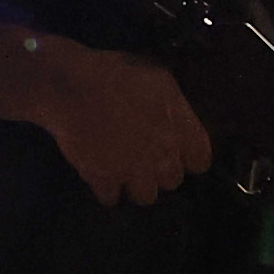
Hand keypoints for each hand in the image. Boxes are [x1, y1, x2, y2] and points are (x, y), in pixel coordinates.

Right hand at [38, 45, 212, 205]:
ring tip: (127, 169)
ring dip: (138, 184)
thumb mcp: (158, 78)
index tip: (181, 150)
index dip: (191, 155)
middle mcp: (161, 157)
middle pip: (172, 180)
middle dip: (162, 170)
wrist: (73, 88)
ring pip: (146, 196)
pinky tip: (103, 175)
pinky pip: (111, 198)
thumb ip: (175, 105)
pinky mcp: (103, 180)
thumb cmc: (117, 74)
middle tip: (148, 155)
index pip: (201, 161)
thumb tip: (179, 117)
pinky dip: (107, 189)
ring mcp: (132, 172)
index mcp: (179, 130)